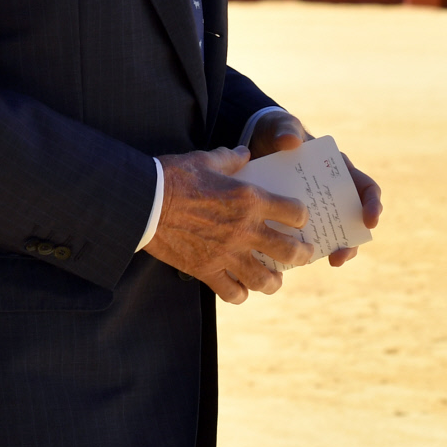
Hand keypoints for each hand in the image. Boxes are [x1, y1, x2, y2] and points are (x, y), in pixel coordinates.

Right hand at [144, 147, 313, 303]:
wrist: (144, 202)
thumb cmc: (173, 176)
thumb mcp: (204, 159)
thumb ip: (230, 158)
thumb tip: (243, 153)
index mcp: (249, 199)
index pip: (295, 213)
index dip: (301, 216)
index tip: (298, 218)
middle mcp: (244, 230)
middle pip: (290, 252)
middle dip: (302, 255)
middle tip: (303, 254)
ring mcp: (227, 254)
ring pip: (266, 280)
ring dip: (274, 281)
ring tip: (273, 278)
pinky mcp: (206, 271)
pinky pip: (233, 293)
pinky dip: (240, 293)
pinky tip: (239, 287)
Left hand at [249, 112, 383, 267]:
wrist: (257, 144)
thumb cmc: (278, 133)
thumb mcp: (281, 127)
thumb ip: (285, 130)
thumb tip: (291, 141)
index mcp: (339, 170)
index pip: (366, 188)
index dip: (372, 205)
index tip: (369, 220)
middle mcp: (333, 192)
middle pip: (353, 220)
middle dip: (352, 240)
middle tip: (342, 254)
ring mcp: (316, 208)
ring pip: (333, 233)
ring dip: (334, 249)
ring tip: (329, 261)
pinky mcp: (297, 219)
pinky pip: (307, 237)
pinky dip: (305, 248)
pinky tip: (294, 259)